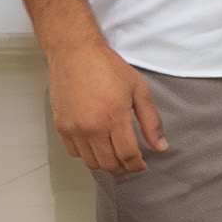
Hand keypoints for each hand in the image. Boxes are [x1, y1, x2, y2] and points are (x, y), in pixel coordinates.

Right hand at [44, 36, 168, 176]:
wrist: (75, 54)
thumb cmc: (107, 68)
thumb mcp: (139, 91)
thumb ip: (151, 121)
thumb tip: (160, 146)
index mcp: (114, 118)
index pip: (128, 155)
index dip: (138, 166)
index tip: (143, 165)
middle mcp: (91, 127)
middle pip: (109, 163)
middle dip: (123, 167)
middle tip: (130, 161)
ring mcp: (74, 128)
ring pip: (91, 162)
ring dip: (105, 163)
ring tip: (115, 155)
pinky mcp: (61, 126)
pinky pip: (74, 152)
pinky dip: (87, 154)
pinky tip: (97, 145)